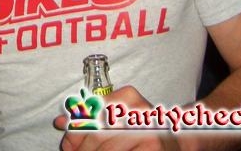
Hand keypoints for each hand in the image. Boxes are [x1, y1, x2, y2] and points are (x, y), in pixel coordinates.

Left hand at [55, 86, 180, 150]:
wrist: (180, 139)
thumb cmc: (141, 128)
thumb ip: (89, 117)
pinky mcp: (152, 148)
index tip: (67, 145)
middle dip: (83, 150)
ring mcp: (147, 131)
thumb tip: (61, 123)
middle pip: (98, 136)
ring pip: (108, 150)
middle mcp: (138, 110)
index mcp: (127, 96)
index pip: (91, 115)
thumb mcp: (116, 116)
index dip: (75, 133)